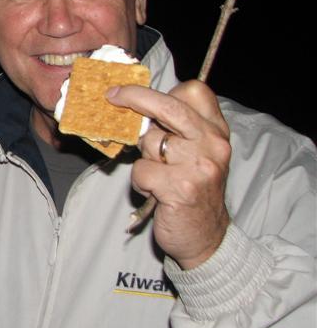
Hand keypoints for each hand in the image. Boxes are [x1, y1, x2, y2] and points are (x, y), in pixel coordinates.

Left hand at [107, 80, 230, 268]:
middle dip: (135, 98)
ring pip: (149, 143)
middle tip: (112, 95)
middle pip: (168, 106)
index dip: (161, 90)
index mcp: (216, 131)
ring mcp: (198, 166)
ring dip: (143, 159)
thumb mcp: (195, 155)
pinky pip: (142, 171)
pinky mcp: (181, 188)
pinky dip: (141, 182)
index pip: (194, 92)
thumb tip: (135, 107)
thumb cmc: (192, 190)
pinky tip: (155, 192)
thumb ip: (175, 130)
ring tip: (157, 176)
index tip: (134, 92)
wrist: (206, 236)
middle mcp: (212, 144)